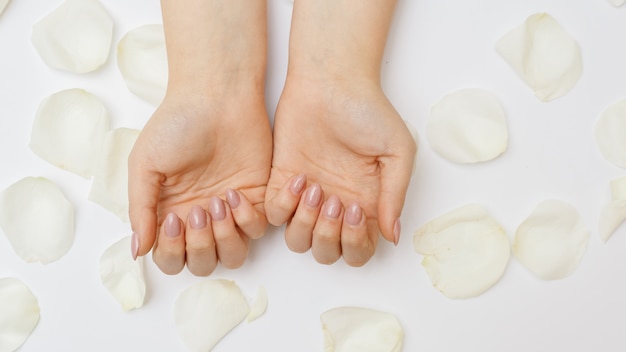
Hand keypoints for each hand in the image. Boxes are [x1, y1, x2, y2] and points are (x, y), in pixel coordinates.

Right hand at [128, 91, 271, 275]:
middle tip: (198, 211)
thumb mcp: (145, 164)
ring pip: (233, 255)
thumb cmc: (176, 125)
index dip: (172, 251)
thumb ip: (140, 209)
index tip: (174, 220)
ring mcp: (230, 212)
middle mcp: (200, 218)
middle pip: (203, 263)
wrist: (216, 97)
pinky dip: (247, 220)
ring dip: (225, 238)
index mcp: (170, 214)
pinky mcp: (258, 200)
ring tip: (219, 201)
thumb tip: (136, 251)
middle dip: (200, 246)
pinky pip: (257, 231)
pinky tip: (236, 193)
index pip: (170, 258)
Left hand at [265, 78, 416, 265]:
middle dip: (329, 237)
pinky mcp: (280, 182)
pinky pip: (274, 215)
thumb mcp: (397, 151)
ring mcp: (306, 197)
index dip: (356, 244)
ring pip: (298, 241)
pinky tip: (299, 177)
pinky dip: (284, 205)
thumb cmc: (368, 112)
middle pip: (327, 252)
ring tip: (316, 189)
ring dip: (306, 224)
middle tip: (334, 201)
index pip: (359, 250)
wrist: (331, 82)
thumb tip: (393, 235)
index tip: (356, 211)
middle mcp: (335, 207)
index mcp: (365, 205)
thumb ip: (395, 194)